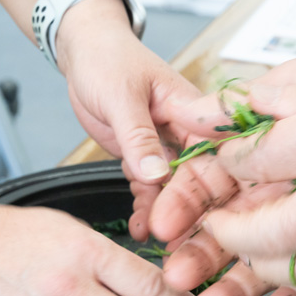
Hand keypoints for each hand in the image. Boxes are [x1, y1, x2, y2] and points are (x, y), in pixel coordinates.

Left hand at [59, 25, 202, 240]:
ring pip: (175, 192)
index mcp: (194, 112)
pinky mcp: (144, 159)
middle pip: (199, 182)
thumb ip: (138, 137)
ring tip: (159, 243)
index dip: (207, 190)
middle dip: (191, 214)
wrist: (82, 52)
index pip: (213, 157)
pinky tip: (139, 229)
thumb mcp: (121, 96)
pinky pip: (149, 190)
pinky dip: (145, 209)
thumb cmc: (107, 58)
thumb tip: (157, 175)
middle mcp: (187, 134)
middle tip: (179, 243)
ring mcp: (167, 149)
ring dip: (167, 218)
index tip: (194, 219)